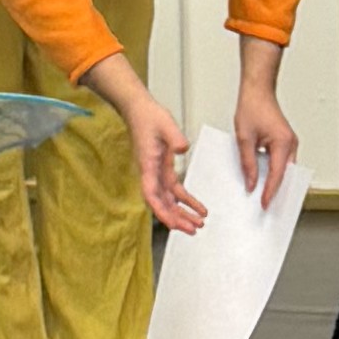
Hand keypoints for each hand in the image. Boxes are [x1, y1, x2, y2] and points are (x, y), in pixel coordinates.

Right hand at [126, 94, 199, 234]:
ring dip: (182, 213)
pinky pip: (174, 190)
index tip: (172, 223)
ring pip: (169, 200)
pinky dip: (186, 200)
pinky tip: (198, 208)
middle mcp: (150, 174)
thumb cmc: (149, 117)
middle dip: (177, 218)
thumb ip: (174, 138)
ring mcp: (156, 173)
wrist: (140, 110)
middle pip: (162, 203)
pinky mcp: (163, 170)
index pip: (151, 194)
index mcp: (148, 166)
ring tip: (199, 224)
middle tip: (193, 229)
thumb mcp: (165, 124)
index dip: (161, 211)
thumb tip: (183, 149)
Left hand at [230, 64, 299, 207]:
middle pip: (285, 175)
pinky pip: (281, 162)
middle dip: (277, 191)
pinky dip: (274, 172)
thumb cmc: (252, 107)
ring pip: (284, 170)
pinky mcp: (284, 142)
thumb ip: (248, 163)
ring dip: (275, 182)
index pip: (277, 174)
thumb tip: (251, 183)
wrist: (257, 90)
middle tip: (267, 206)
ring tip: (264, 196)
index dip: (270, 191)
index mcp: (283, 143)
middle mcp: (291, 144)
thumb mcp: (244, 138)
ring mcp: (290, 143)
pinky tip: (263, 179)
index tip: (264, 204)